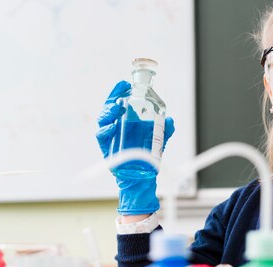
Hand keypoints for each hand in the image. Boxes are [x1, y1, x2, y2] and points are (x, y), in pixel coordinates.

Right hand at [96, 81, 175, 214]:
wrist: (142, 176)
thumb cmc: (147, 155)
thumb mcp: (159, 140)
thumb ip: (165, 130)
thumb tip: (170, 120)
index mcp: (125, 121)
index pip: (119, 102)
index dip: (119, 92)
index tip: (123, 84)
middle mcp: (115, 127)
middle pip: (109, 109)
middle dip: (112, 98)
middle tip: (121, 95)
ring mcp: (110, 137)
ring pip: (103, 121)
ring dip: (108, 112)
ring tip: (116, 108)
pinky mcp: (107, 148)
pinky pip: (102, 137)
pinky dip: (106, 131)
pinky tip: (112, 127)